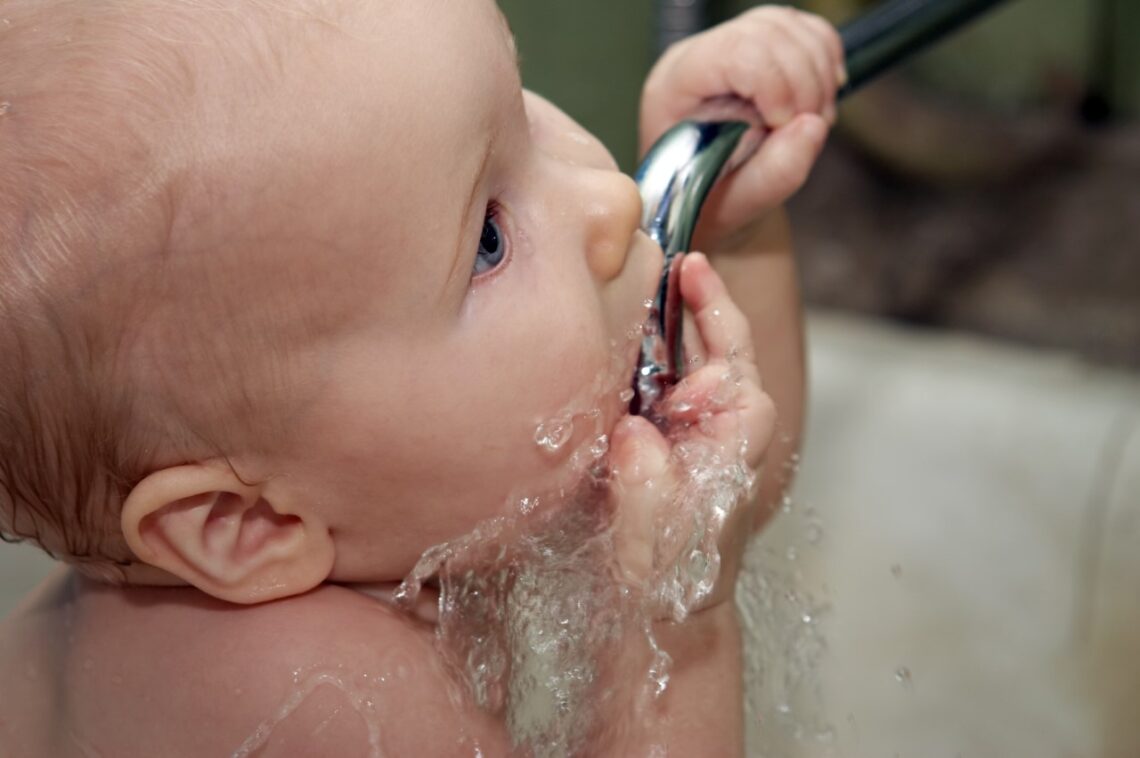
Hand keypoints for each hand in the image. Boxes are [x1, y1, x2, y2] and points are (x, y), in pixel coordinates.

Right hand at [609, 254, 775, 615]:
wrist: (662, 613)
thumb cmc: (670, 573)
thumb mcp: (655, 526)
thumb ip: (646, 476)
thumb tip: (631, 429)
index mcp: (738, 432)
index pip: (733, 353)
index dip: (712, 306)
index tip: (690, 264)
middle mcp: (725, 423)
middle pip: (714, 345)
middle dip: (687, 303)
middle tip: (655, 259)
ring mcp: (698, 430)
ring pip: (683, 362)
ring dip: (658, 327)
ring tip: (624, 290)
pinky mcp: (671, 440)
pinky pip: (657, 387)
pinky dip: (638, 360)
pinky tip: (608, 345)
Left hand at [639, 6, 843, 250]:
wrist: (714, 198)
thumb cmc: (712, 200)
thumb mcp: (738, 203)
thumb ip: (773, 174)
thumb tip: (812, 127)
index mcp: (676, 87)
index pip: (734, 52)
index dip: (774, 82)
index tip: (784, 123)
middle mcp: (700, 56)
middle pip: (767, 33)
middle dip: (803, 84)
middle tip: (808, 129)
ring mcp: (731, 44)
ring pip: (790, 27)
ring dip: (818, 76)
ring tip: (813, 121)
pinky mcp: (762, 43)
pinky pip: (806, 30)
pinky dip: (827, 61)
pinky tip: (819, 100)